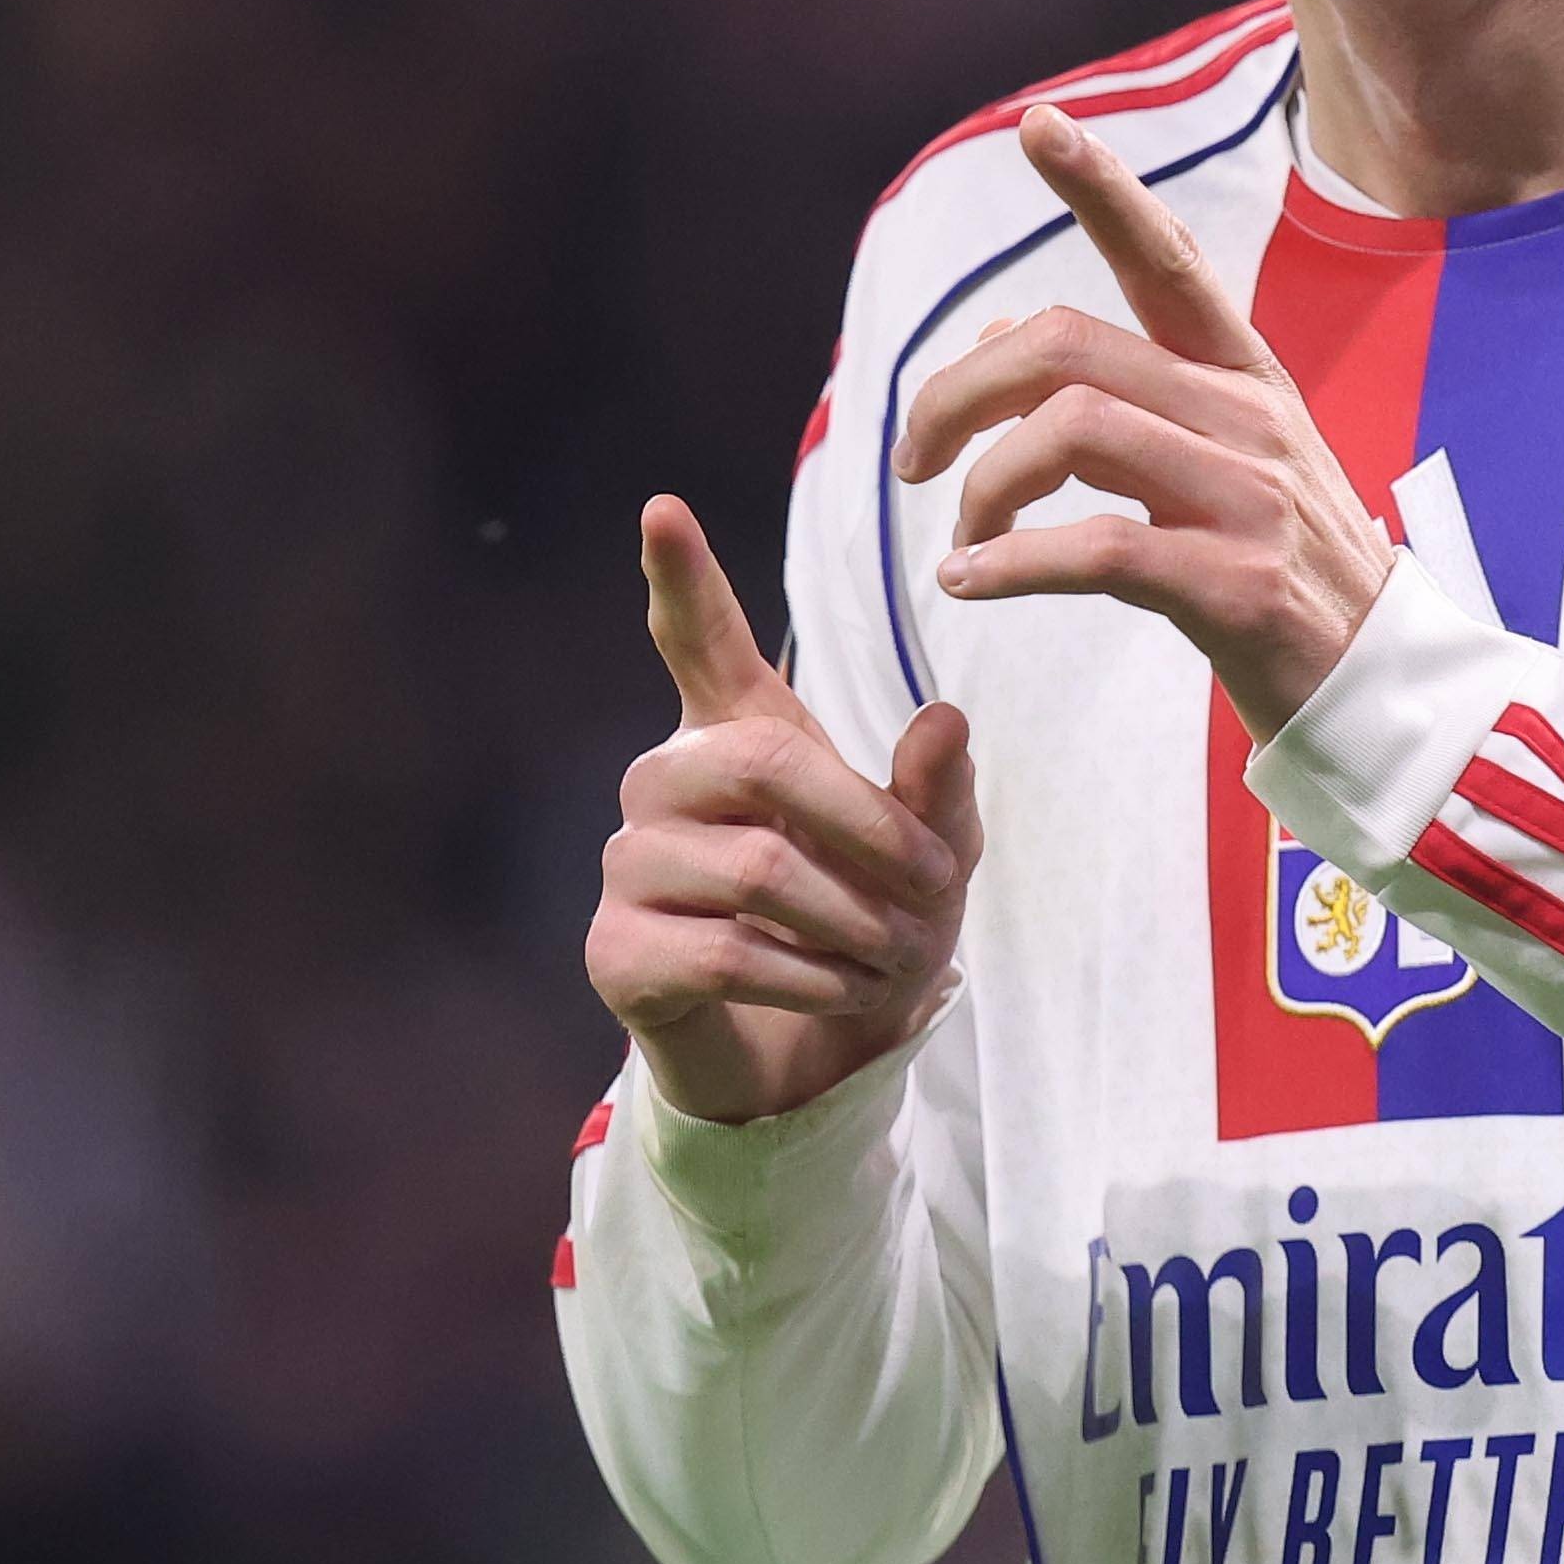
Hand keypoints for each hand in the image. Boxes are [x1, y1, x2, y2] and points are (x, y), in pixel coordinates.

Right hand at [588, 496, 981, 1126]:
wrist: (812, 1056)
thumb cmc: (865, 931)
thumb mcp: (932, 864)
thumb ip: (938, 795)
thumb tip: (945, 719)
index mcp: (737, 737)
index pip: (697, 640)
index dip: (681, 577)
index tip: (663, 507)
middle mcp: (666, 782)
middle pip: (763, 763)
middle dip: (871, 833)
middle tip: (937, 893)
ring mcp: (629, 864)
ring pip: (759, 870)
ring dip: (854, 925)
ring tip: (894, 959)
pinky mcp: (618, 950)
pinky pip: (730, 952)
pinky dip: (812, 980)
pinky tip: (839, 991)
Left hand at [888, 103, 1391, 734]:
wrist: (1381, 690)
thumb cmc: (1280, 573)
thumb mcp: (1214, 463)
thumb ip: (1116, 394)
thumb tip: (996, 332)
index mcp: (1242, 376)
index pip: (1165, 256)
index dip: (1102, 186)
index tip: (1038, 124)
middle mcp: (1248, 418)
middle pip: (1068, 346)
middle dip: (959, 390)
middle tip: (911, 455)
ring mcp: (1249, 498)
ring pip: (1073, 432)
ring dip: (984, 484)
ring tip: (960, 536)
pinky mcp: (1237, 584)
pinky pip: (1097, 548)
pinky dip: (1010, 563)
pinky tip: (969, 581)